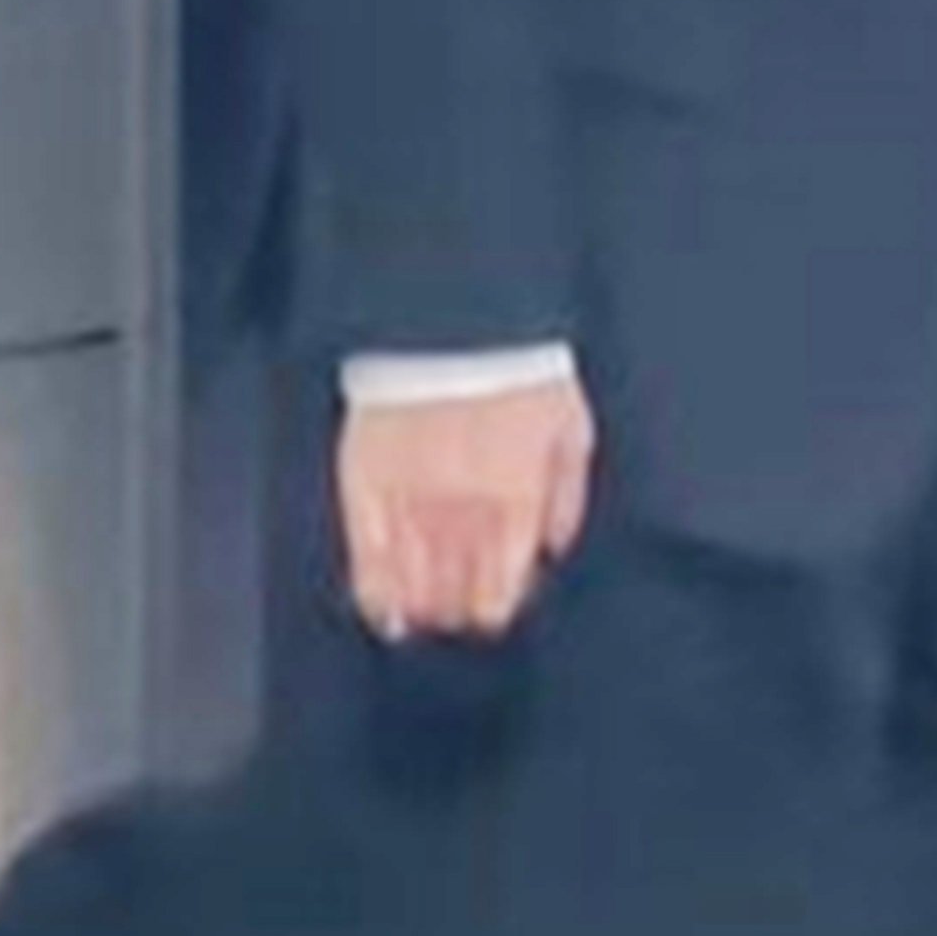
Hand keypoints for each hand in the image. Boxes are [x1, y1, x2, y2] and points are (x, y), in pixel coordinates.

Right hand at [338, 376, 594, 643]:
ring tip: (429, 616)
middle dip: (461, 608)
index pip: (503, 581)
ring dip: (424, 606)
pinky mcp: (365, 483)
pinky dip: (377, 593)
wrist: (458, 319)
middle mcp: (461, 506)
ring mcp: (410, 497)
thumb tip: (553, 549)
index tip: (494, 610)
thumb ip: (566, 495)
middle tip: (460, 613)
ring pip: (414, 582)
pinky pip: (368, 558)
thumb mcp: (571, 426)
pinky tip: (387, 615)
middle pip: (457, 590)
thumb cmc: (521, 368)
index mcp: (515, 494)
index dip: (497, 605)